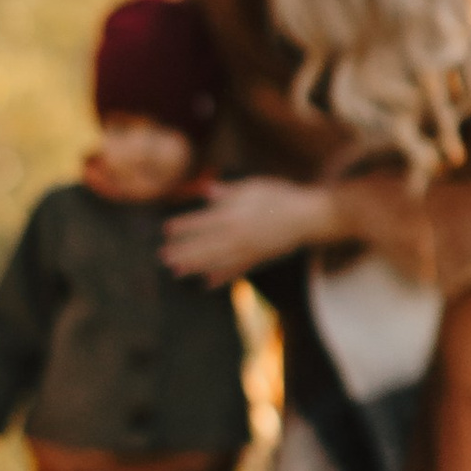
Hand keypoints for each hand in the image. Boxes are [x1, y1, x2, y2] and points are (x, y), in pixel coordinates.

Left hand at [161, 175, 337, 281]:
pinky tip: (207, 283)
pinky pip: (236, 270)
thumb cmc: (280, 196)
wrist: (308, 217)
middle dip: (183, 251)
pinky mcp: (257, 259)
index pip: (202, 221)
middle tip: (163, 257)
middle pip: (204, 245)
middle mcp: (238, 235)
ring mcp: (248, 249)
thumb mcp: (253, 187)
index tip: (165, 230)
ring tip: (176, 272)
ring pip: (216, 260)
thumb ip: (228, 193)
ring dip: (195, 266)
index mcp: (234, 214)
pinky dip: (221, 277)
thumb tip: (205, 190)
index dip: (183, 225)